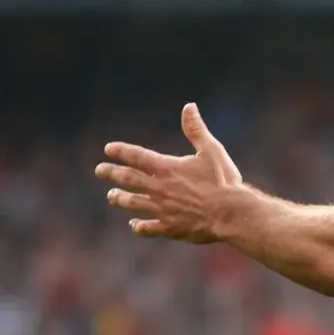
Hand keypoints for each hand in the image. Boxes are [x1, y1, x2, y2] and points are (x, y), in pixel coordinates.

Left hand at [95, 103, 243, 242]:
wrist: (232, 214)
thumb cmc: (224, 181)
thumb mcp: (212, 151)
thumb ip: (196, 130)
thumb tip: (189, 107)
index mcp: (166, 168)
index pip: (135, 156)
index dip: (120, 151)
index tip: (108, 149)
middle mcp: (158, 188)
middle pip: (127, 179)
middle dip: (111, 173)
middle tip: (99, 171)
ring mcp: (162, 209)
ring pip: (133, 203)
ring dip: (120, 199)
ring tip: (111, 196)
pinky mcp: (170, 227)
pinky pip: (148, 228)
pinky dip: (139, 226)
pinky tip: (134, 225)